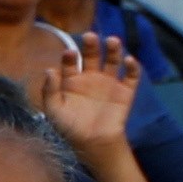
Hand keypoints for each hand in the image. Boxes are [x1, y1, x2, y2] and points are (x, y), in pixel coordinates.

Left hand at [43, 32, 144, 156]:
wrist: (92, 145)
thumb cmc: (69, 129)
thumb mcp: (54, 110)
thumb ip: (50, 91)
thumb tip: (49, 70)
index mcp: (71, 80)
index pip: (70, 62)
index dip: (69, 56)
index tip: (69, 53)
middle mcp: (90, 77)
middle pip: (92, 55)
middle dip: (91, 45)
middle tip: (90, 36)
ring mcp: (108, 83)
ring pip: (112, 60)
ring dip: (113, 49)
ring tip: (112, 41)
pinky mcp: (125, 91)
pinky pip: (131, 76)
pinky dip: (132, 66)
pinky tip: (129, 60)